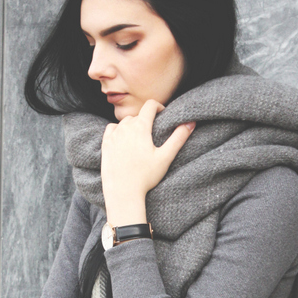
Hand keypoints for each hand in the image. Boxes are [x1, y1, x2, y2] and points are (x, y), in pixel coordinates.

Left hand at [101, 100, 194, 218]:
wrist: (123, 192)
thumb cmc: (145, 177)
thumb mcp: (165, 158)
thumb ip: (178, 138)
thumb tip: (191, 122)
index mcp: (140, 127)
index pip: (150, 105)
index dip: (158, 107)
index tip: (163, 114)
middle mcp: (125, 127)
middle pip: (138, 115)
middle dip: (146, 120)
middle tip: (153, 133)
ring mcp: (113, 135)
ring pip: (125, 122)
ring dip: (133, 125)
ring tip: (140, 139)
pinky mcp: (105, 143)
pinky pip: (112, 129)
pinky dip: (119, 130)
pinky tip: (124, 140)